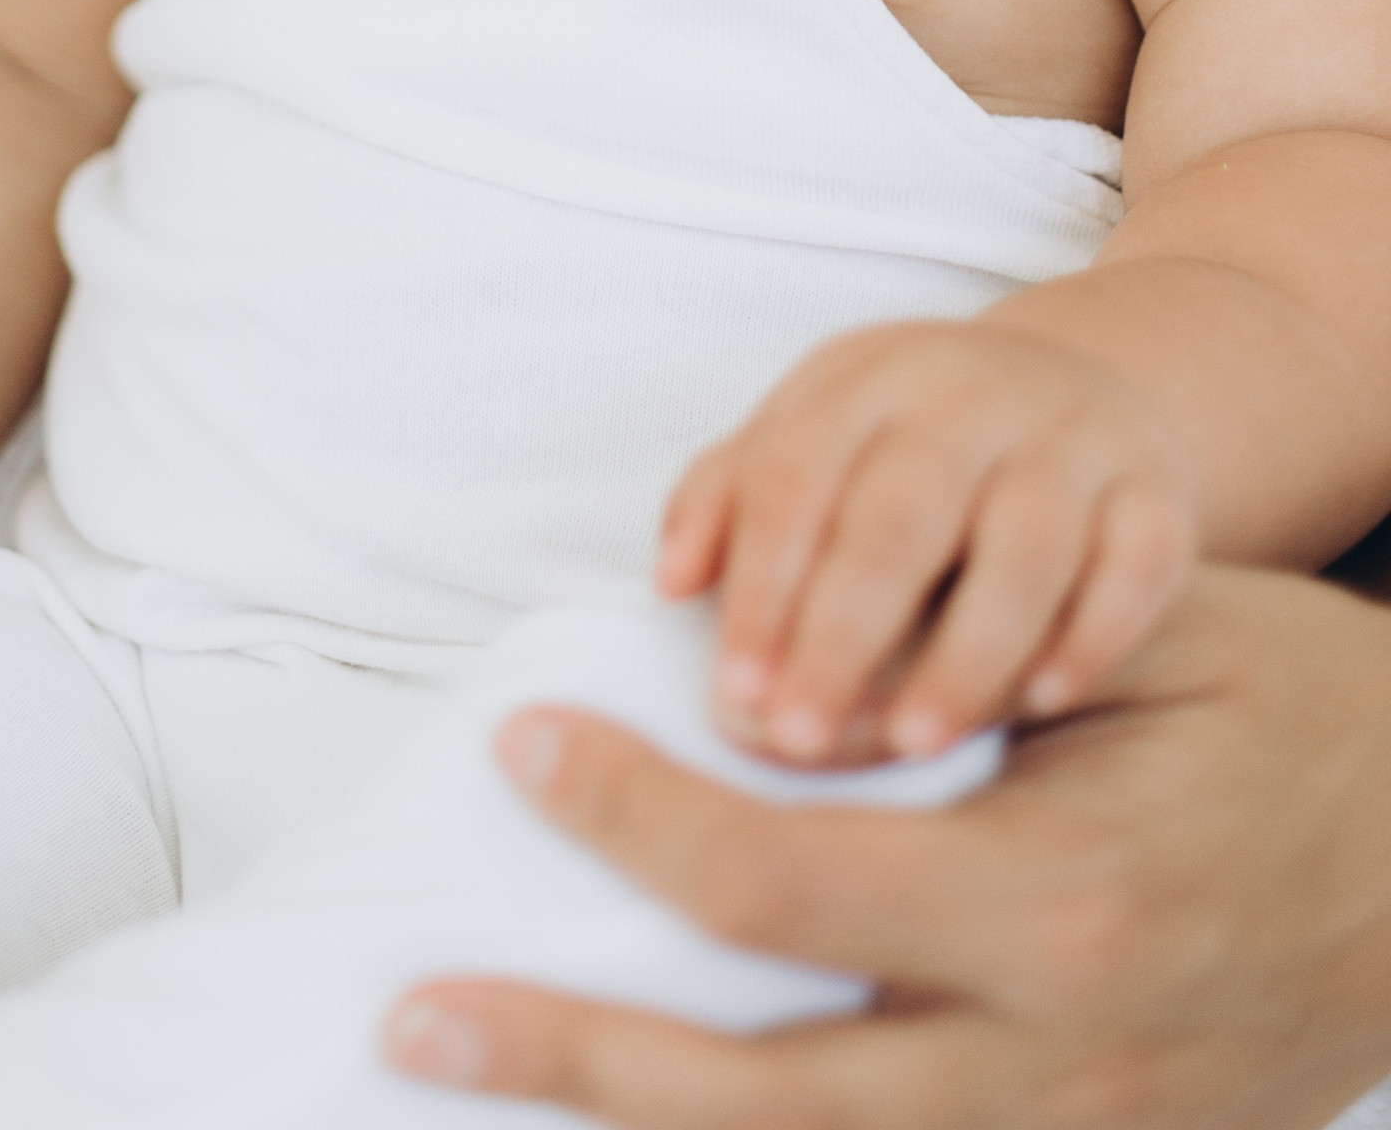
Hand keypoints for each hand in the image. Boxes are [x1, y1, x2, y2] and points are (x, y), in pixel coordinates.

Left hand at [383, 564, 1390, 1127]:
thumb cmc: (1306, 715)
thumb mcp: (1165, 634)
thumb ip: (975, 653)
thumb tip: (778, 681)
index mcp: (1064, 905)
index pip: (794, 880)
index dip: (640, 817)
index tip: (525, 742)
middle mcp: (1058, 1062)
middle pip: (768, 1096)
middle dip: (577, 1053)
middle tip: (414, 1009)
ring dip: (639, 1124)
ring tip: (482, 1072)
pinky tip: (645, 1110)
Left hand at [655, 317, 1196, 758]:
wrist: (1082, 388)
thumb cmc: (908, 446)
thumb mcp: (815, 437)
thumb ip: (731, 502)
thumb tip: (669, 582)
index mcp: (863, 378)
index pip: (794, 474)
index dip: (760, 586)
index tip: (734, 696)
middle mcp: (967, 393)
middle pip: (898, 512)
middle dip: (844, 631)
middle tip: (805, 740)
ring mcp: (1070, 437)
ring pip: (1023, 542)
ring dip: (968, 649)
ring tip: (918, 744)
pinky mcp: (1157, 489)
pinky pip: (1138, 560)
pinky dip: (1095, 632)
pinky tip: (1048, 704)